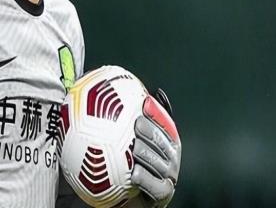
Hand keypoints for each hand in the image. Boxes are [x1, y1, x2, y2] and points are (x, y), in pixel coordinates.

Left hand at [130, 91, 181, 207]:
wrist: (125, 198)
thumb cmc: (126, 165)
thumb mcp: (126, 142)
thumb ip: (129, 121)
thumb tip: (133, 97)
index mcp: (166, 143)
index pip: (165, 125)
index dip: (157, 113)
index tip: (144, 102)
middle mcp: (170, 159)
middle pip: (165, 143)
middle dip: (152, 131)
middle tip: (136, 123)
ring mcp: (168, 178)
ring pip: (161, 164)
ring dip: (148, 154)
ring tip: (134, 147)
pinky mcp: (162, 196)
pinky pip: (157, 187)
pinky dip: (147, 179)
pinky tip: (134, 173)